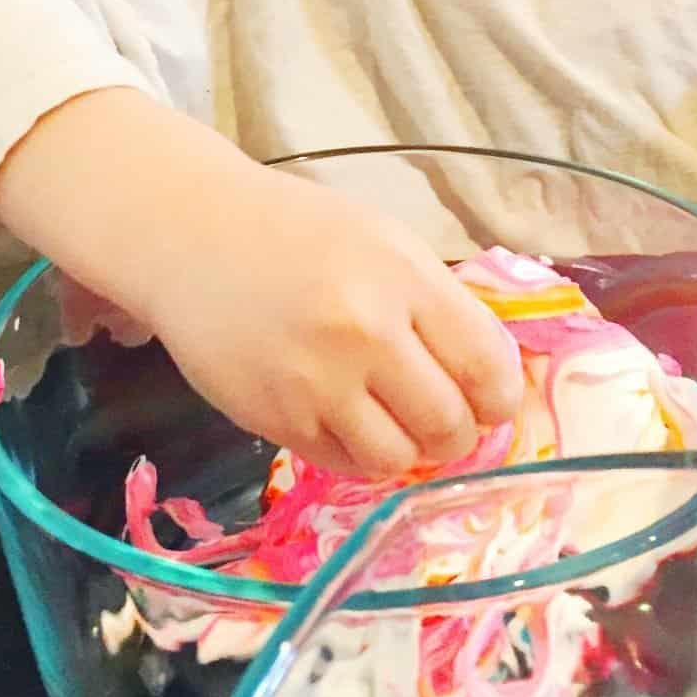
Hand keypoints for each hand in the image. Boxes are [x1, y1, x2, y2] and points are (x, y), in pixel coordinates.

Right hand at [0, 89, 523, 479]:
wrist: (195, 238)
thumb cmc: (299, 233)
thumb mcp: (385, 242)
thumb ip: (438, 304)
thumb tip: (492, 376)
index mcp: (405, 280)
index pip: (486, 366)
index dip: (500, 396)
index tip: (493, 401)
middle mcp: (366, 334)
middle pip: (449, 424)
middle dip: (458, 433)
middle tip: (446, 422)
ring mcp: (318, 382)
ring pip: (398, 459)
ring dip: (408, 450)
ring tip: (396, 424)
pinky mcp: (277, 420)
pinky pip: (343, 462)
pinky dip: (357, 452)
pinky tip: (349, 419)